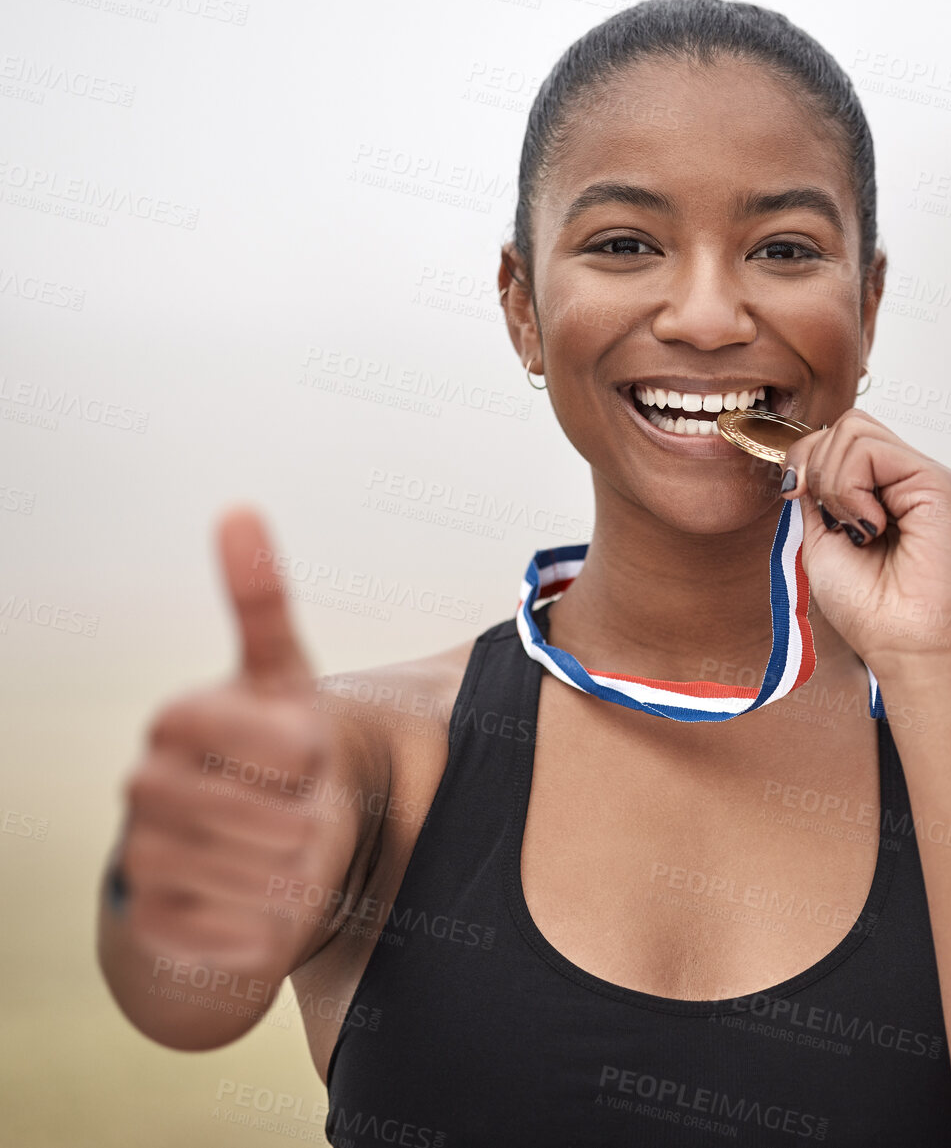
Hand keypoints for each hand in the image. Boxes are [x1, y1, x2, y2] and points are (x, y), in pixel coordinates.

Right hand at [115, 508, 341, 983]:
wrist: (240, 864)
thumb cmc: (273, 761)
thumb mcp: (280, 680)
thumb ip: (259, 601)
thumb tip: (236, 508)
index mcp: (178, 722)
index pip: (243, 731)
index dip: (288, 748)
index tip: (310, 754)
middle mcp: (146, 788)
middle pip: (264, 814)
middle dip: (307, 819)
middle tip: (313, 814)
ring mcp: (143, 860)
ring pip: (255, 878)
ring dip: (298, 873)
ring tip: (298, 858)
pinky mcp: (153, 930)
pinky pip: (236, 938)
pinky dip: (272, 929)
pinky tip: (271, 910)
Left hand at [779, 409, 950, 676]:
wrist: (907, 644)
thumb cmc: (870, 609)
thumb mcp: (820, 540)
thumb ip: (815, 493)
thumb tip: (802, 458)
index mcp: (876, 491)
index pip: (834, 438)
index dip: (804, 459)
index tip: (794, 496)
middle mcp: (900, 478)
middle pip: (844, 425)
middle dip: (817, 467)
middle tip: (835, 522)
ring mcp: (920, 476)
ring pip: (853, 429)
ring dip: (835, 483)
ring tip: (858, 530)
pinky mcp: (937, 480)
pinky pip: (871, 449)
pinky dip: (852, 487)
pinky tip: (871, 526)